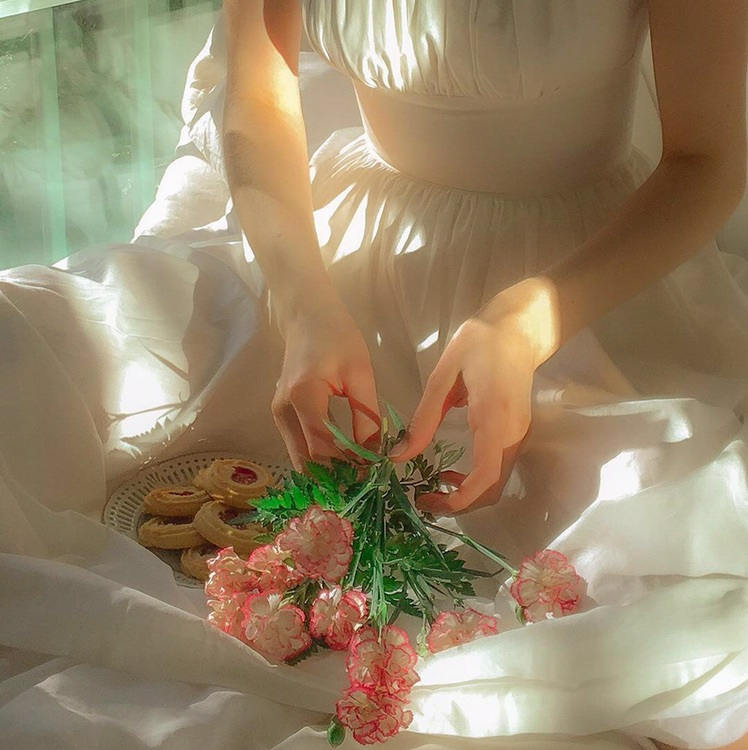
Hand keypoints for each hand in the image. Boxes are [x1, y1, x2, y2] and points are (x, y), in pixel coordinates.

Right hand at [272, 297, 380, 470]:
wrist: (307, 315)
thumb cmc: (337, 336)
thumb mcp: (360, 374)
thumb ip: (366, 416)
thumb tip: (374, 454)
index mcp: (304, 397)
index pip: (324, 448)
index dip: (347, 468)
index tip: (372, 477)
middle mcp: (283, 410)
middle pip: (306, 461)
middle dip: (334, 479)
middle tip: (363, 486)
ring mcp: (278, 414)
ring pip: (299, 458)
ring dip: (325, 472)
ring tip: (355, 477)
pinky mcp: (281, 413)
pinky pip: (298, 446)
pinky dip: (317, 458)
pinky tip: (340, 461)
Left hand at [391, 278, 557, 513]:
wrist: (519, 329)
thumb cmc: (479, 342)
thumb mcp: (443, 374)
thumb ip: (424, 417)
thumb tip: (400, 456)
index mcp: (494, 418)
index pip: (485, 475)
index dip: (460, 499)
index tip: (429, 500)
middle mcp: (512, 434)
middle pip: (493, 489)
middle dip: (459, 504)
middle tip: (424, 499)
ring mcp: (519, 435)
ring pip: (497, 483)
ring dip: (467, 494)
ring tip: (433, 487)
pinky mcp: (517, 434)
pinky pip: (498, 469)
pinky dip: (475, 481)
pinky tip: (451, 472)